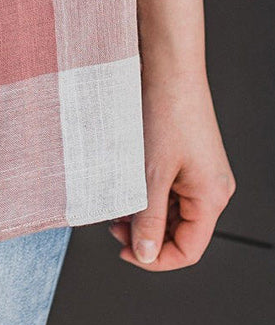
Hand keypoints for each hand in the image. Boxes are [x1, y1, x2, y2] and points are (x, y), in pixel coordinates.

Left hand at [108, 67, 235, 270]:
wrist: (167, 65)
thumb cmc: (165, 111)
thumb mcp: (151, 173)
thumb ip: (148, 218)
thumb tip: (145, 254)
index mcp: (211, 197)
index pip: (188, 249)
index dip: (156, 259)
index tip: (124, 252)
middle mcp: (211, 187)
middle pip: (179, 231)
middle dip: (146, 234)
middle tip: (112, 226)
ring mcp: (199, 172)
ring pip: (170, 210)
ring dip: (143, 213)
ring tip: (115, 205)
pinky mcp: (186, 157)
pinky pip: (168, 188)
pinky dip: (146, 193)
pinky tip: (124, 187)